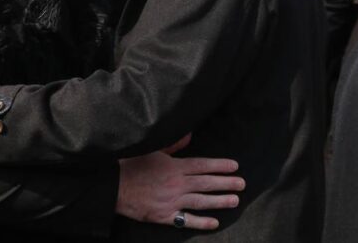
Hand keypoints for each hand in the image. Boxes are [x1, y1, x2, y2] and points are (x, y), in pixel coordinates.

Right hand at [116, 135, 243, 230]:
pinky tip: (214, 222)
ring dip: (219, 201)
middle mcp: (177, 184)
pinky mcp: (165, 215)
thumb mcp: (152, 149)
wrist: (114, 186)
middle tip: (242, 184)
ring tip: (234, 200)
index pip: (203, 165)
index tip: (235, 166)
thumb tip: (189, 135)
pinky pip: (186, 219)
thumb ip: (173, 144)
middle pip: (206, 183)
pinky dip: (201, 221)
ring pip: (201, 201)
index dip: (220, 165)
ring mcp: (172, 201)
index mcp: (174, 166)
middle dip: (226, 183)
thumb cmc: (131, 165)